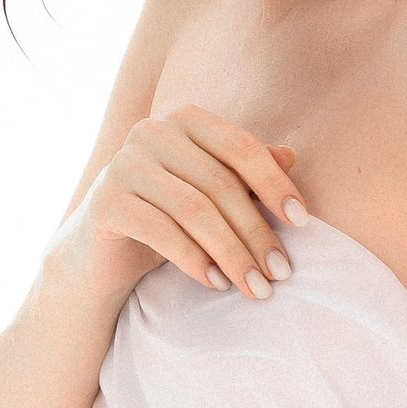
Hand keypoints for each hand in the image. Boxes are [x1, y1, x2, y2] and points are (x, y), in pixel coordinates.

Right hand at [73, 109, 309, 305]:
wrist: (102, 255)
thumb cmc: (168, 220)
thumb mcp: (212, 196)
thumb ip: (245, 173)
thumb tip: (292, 156)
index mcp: (184, 120)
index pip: (240, 147)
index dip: (275, 184)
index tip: (303, 224)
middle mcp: (150, 132)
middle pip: (220, 184)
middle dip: (256, 232)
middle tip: (281, 272)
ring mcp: (123, 164)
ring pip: (194, 210)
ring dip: (232, 253)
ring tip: (255, 287)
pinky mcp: (105, 201)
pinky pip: (161, 231)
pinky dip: (195, 260)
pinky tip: (216, 284)